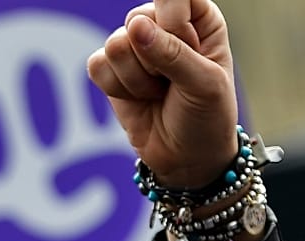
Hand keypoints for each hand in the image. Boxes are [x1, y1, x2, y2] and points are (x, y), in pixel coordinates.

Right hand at [87, 0, 238, 188]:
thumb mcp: (204, 84)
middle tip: (172, 82)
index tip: (186, 46)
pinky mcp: (110, 70)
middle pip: (138, 18)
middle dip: (153, 60)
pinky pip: (97, 66)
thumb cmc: (207, 116)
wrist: (185, 157)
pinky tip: (139, 99)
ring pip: (115, 45)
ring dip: (137, 80)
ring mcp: (134, 47)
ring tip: (158, 93)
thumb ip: (172, 53)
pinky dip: (118, 89)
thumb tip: (134, 27)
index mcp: (198, 18)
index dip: (172, 21)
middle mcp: (164, 25)